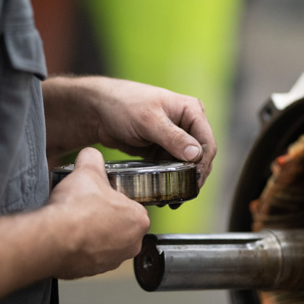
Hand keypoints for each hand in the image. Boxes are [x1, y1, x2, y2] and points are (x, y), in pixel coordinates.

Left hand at [43, 76, 216, 185]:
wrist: (96, 110)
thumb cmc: (122, 105)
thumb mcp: (148, 120)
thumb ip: (173, 137)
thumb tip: (196, 155)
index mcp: (191, 111)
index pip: (206, 142)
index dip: (203, 164)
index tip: (194, 182)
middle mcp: (187, 124)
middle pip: (200, 156)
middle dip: (194, 176)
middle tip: (185, 195)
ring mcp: (175, 138)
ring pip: (187, 165)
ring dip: (183, 182)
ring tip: (174, 199)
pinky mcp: (162, 150)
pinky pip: (172, 168)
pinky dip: (171, 180)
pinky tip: (166, 194)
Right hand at [47, 147, 149, 277]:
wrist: (53, 238)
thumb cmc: (76, 210)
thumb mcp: (87, 169)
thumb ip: (93, 158)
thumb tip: (91, 155)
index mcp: (139, 219)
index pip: (131, 205)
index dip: (113, 197)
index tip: (101, 195)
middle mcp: (131, 244)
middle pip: (120, 225)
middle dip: (105, 217)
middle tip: (87, 207)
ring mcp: (112, 261)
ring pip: (106, 242)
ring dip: (93, 234)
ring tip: (76, 221)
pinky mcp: (93, 272)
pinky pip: (89, 256)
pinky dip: (81, 248)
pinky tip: (69, 236)